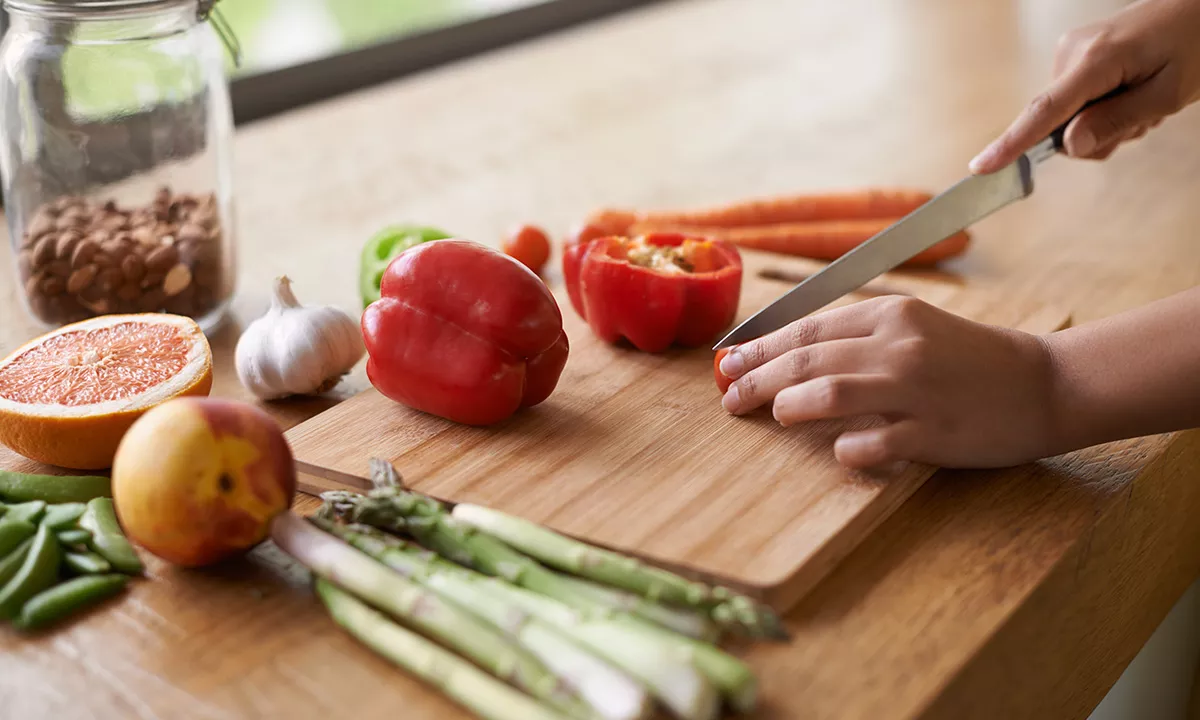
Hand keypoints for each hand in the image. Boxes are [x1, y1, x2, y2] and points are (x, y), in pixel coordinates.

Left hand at [716, 296, 1057, 469]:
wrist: (1045, 384)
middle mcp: (899, 346)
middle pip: (806, 360)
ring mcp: (916, 390)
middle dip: (756, 379)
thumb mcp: (915, 328)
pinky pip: (872, 442)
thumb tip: (786, 355)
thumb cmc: (969, 359)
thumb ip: (858, 337)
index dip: (760, 347)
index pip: (807, 328)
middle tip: (729, 397)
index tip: (729, 363)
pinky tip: (839, 450)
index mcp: (891, 314)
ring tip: (774, 413)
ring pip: (829, 392)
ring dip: (789, 404)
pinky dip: (846, 448)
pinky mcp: (934, 433)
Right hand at [970, 0, 1199, 172]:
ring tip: (1144, 102)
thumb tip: (1068, 146)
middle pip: (1059, 124)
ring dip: (1106, 123)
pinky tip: (1132, 92)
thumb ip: (1118, 121)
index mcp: (1096, 59)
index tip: (980, 167)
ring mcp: (1071, 52)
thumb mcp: (1169, 93)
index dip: (1012, 143)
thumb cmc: (1195, 44)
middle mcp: (1072, 53)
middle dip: (1097, 136)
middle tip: (1143, 122)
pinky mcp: (1075, 55)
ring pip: (1068, 118)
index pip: (1045, 111)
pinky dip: (1103, 108)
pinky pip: (1075, 102)